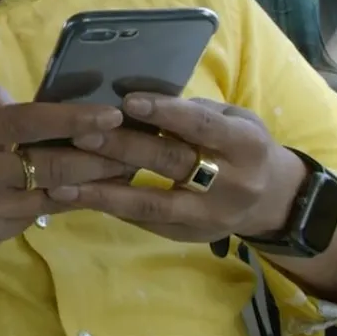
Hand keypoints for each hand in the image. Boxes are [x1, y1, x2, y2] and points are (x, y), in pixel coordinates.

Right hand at [0, 84, 132, 252]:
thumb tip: (31, 105)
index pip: (25, 123)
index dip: (71, 119)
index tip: (109, 115)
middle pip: (50, 169)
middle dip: (97, 160)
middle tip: (131, 149)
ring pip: (49, 199)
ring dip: (85, 186)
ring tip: (117, 171)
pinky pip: (31, 218)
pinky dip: (52, 203)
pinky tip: (70, 192)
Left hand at [51, 95, 304, 242]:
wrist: (273, 200)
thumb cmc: (243, 146)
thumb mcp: (233, 119)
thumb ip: (192, 112)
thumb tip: (134, 100)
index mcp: (246, 146)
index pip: (201, 127)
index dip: (164, 113)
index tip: (126, 101)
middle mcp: (232, 184)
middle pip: (170, 163)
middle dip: (122, 149)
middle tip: (81, 135)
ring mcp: (210, 216)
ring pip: (151, 204)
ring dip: (103, 193)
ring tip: (63, 185)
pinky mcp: (190, 235)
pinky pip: (145, 221)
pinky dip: (111, 207)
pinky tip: (78, 198)